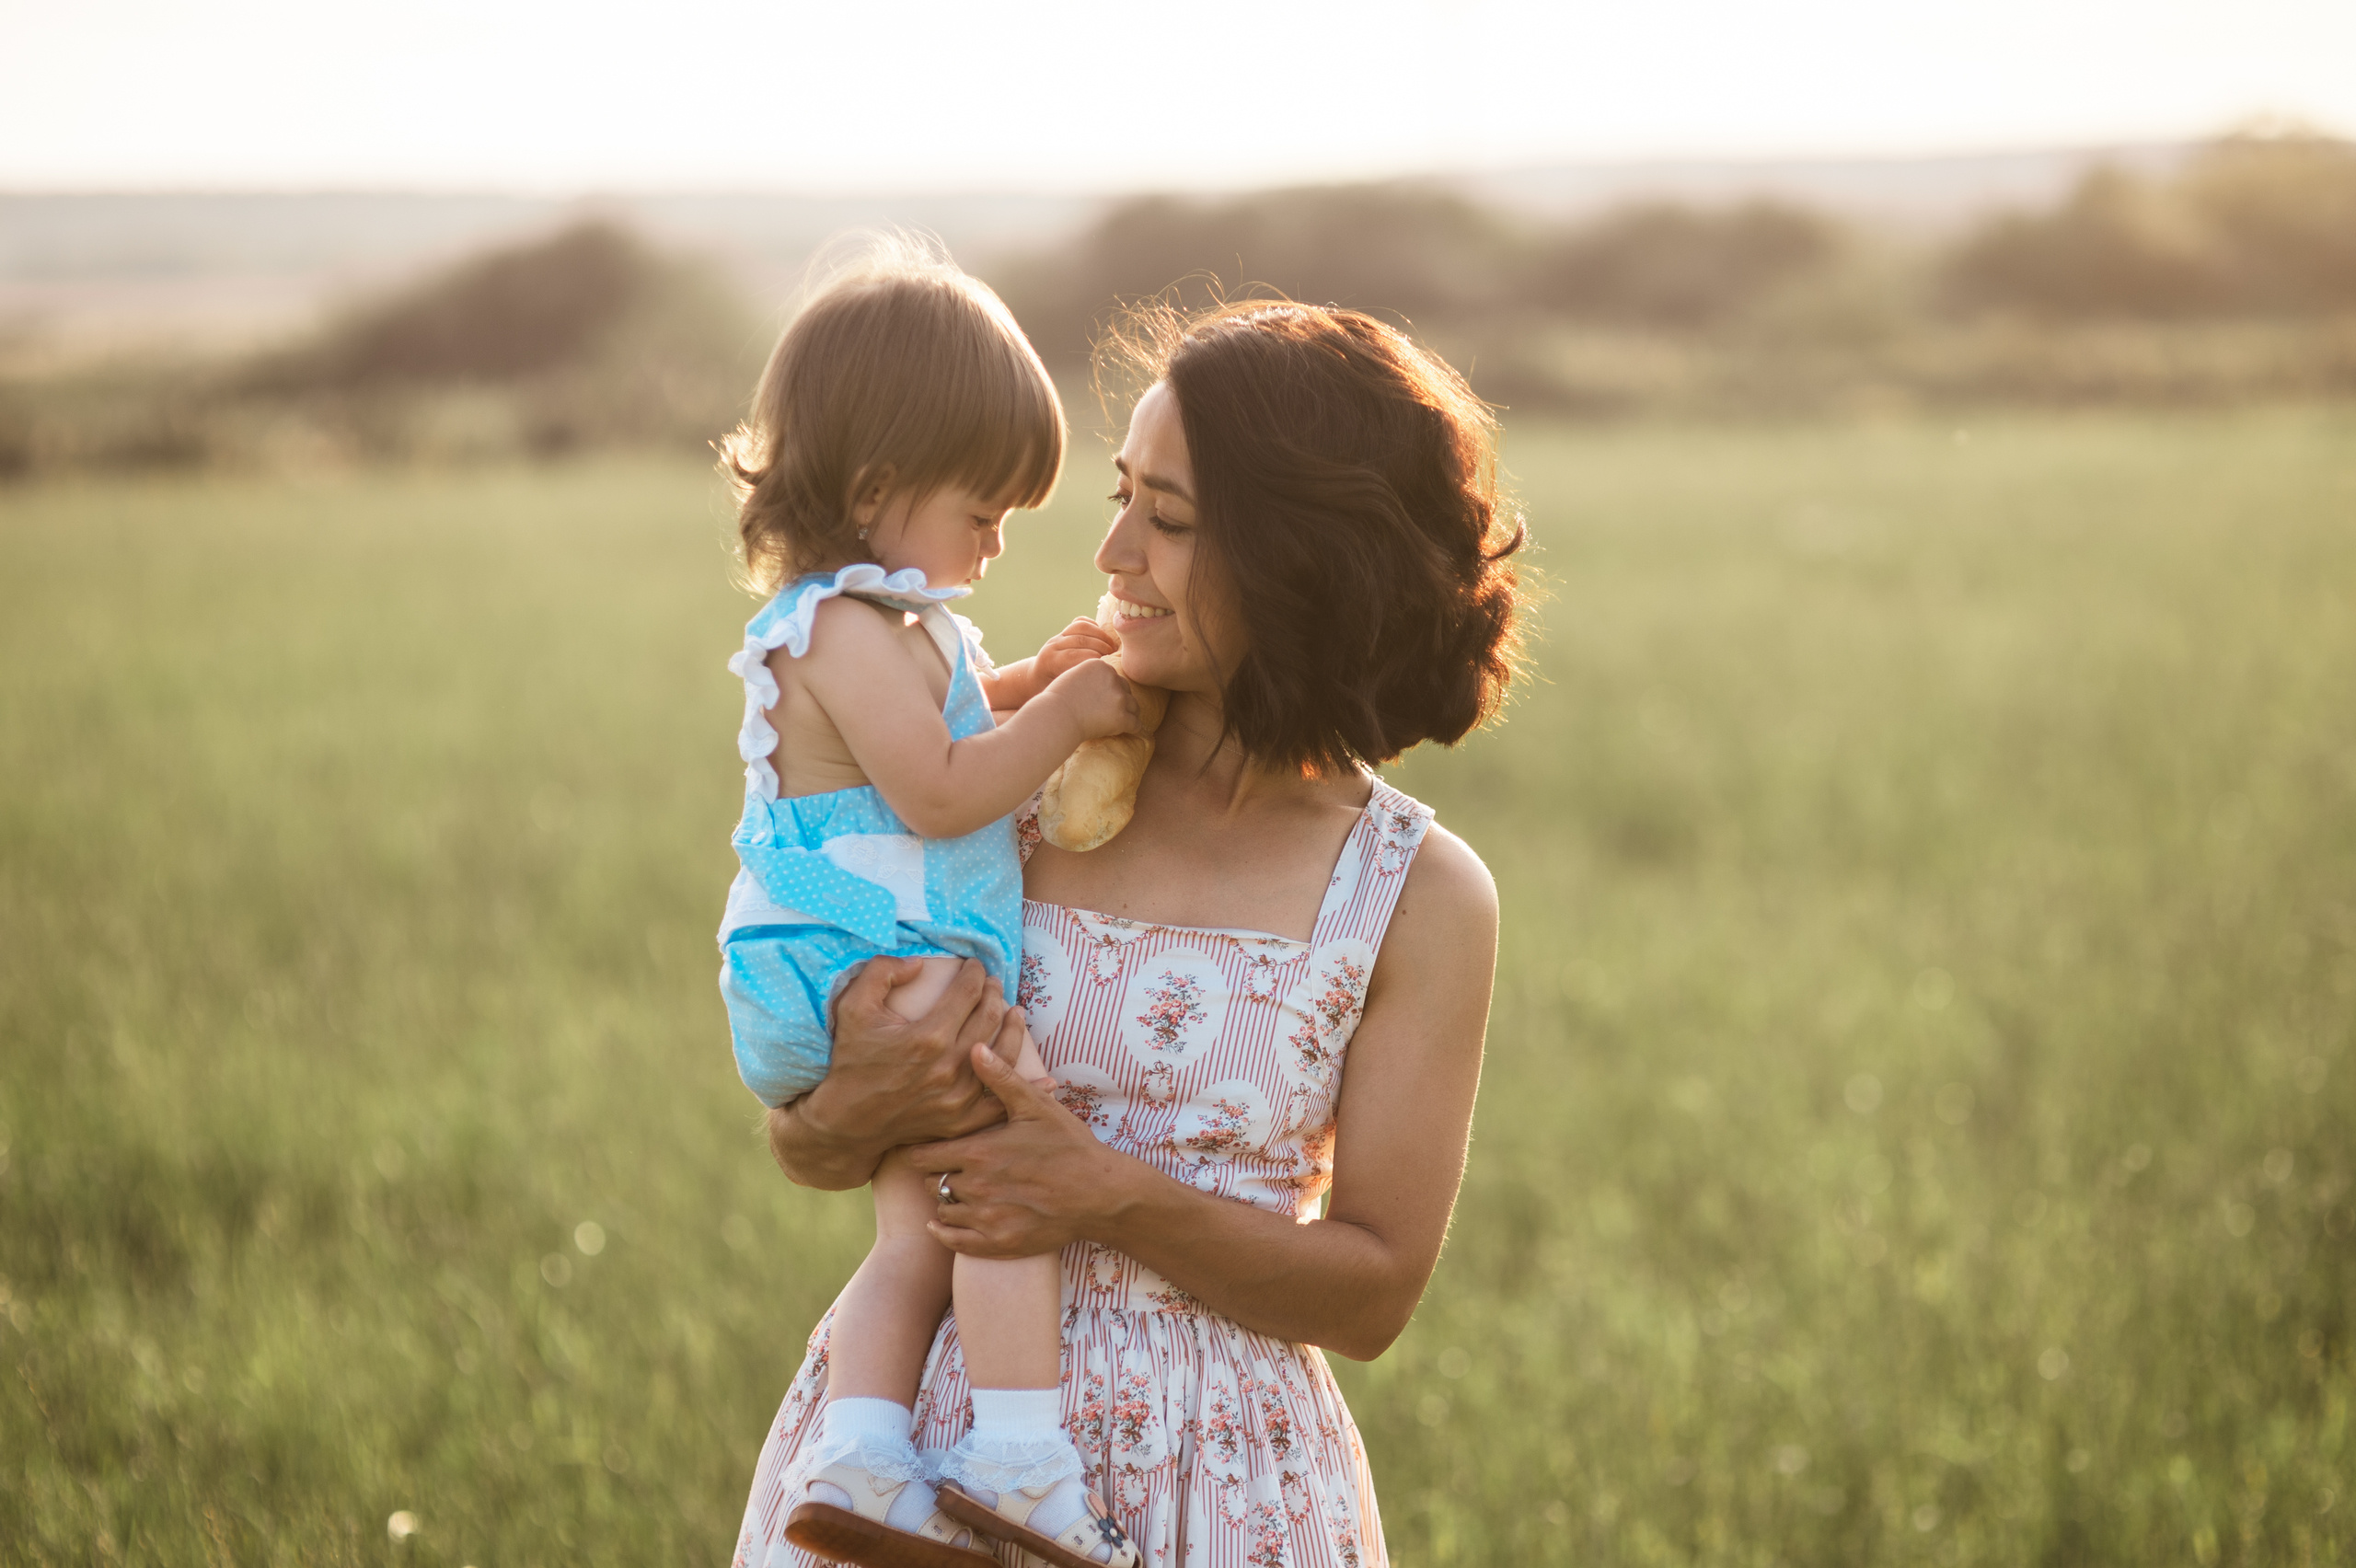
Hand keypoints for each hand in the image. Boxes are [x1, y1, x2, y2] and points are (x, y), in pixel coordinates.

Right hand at [766, 958, 1025, 1188]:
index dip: (975, 974)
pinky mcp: (961, 1121)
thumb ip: (883, 972)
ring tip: (1015, 1012)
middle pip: (989, 1018)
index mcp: (927, 1035)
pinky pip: (1002, 1103)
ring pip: (1003, 1055)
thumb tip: (920, 963)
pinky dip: (1025, 1089)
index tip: (975, 966)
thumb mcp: (853, 1006)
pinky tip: (1044, 1079)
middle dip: (994, 994)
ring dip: (1013, 1028)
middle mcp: (949, 1066)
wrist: (847, 1119)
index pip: (967, 993)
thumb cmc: (850, 1060)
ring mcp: (958, 1097)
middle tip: (994, 984)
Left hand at [908, 1044, 1131, 1257]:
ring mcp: (986, 1219)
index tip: (928, 1144)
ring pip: (941, 1210)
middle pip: (929, 1182)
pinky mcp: (998, 1243)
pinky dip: (944, 1232)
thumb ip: (1000, 1078)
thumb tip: (973, 1047)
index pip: (922, 1155)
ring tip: (959, 1188)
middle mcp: (976, 1188)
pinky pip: (954, 1242)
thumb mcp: (1036, 1106)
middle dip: (935, 1172)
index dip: (921, 1148)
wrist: (1102, 1193)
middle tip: (948, 1164)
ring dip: (945, 1199)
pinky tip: (945, 1222)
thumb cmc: (1070, 1145)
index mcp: (978, 1153)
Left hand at [1032, 617, 1119, 684]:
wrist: (1038, 679)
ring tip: (1112, 646)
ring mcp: (1058, 636)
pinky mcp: (1064, 632)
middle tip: (1113, 655)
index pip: (1073, 655)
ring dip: (1100, 635)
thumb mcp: (1060, 691)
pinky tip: (1103, 637)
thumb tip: (1097, 685)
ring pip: (1081, 627)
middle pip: (1080, 639)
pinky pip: (1080, 622)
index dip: (1093, 659)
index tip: (1107, 666)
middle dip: (1101, 646)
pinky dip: (1094, 626)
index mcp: (1050, 661)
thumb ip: (1075, 684)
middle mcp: (1053, 645)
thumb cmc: (1053, 691)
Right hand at [1042, 657, 1139, 741]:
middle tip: (1113, 712)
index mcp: (1101, 666)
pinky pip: (1135, 724)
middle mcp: (1113, 679)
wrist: (1055, 717)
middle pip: (1126, 689)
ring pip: (1134, 706)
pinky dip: (1133, 729)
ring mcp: (1119, 698)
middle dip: (1121, 700)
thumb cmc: (1057, 700)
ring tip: (1123, 722)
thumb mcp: (1073, 676)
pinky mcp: (1122, 717)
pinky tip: (1128, 732)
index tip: (1105, 700)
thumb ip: (1091, 676)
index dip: (1111, 689)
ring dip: (1129, 714)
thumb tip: (1101, 684)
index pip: (1114, 677)